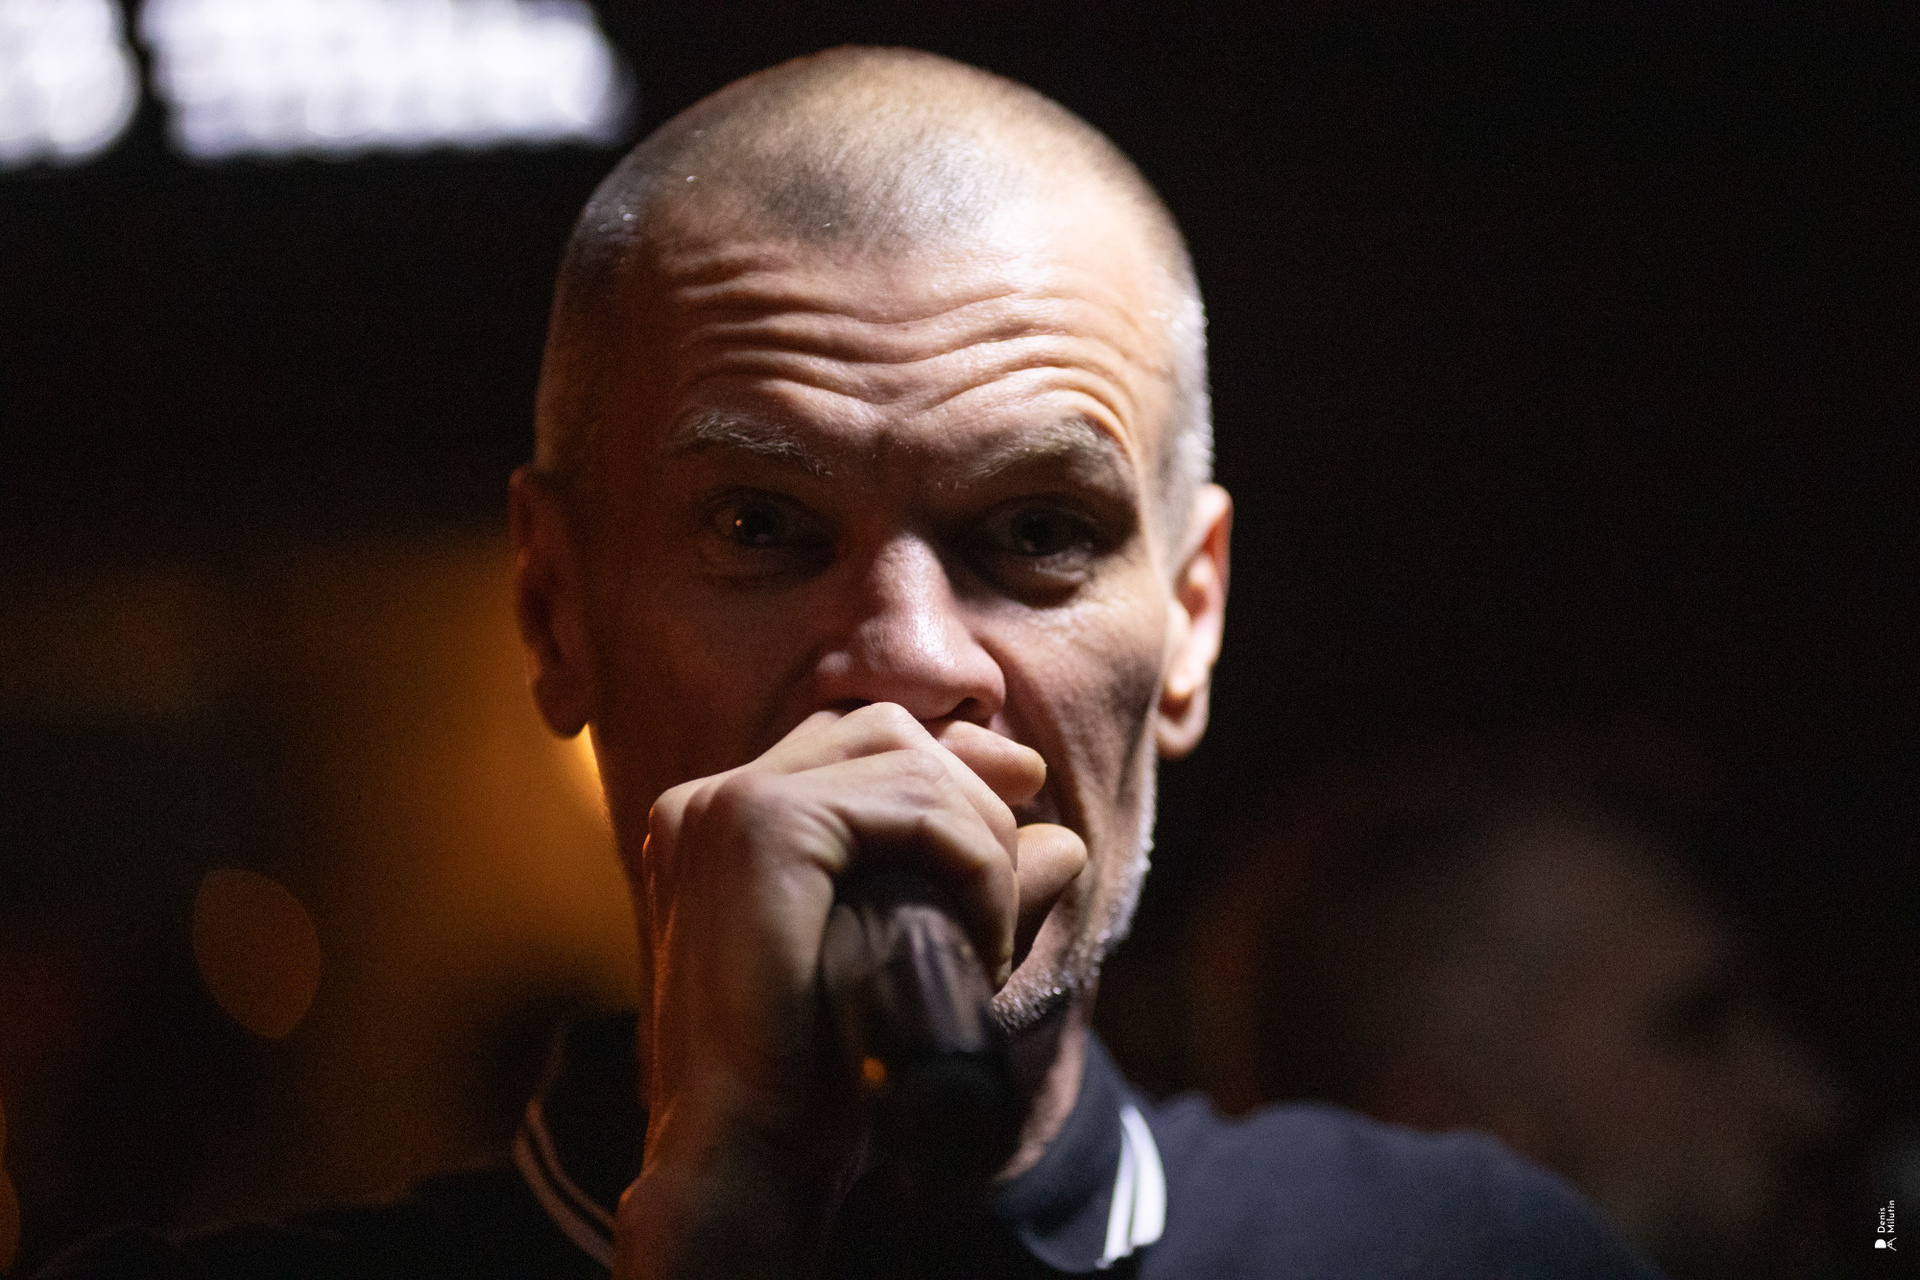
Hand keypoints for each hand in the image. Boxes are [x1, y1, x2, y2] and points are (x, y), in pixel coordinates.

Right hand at [614, 703, 1086, 1279]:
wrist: (746, 1153)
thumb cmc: (813, 1073)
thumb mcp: (905, 956)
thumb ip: (974, 888)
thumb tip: (1065, 842)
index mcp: (718, 821)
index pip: (851, 737)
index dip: (947, 753)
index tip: (1023, 787)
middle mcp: (709, 798)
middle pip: (882, 728)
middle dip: (975, 778)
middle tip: (1030, 848)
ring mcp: (725, 803)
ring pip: (907, 757)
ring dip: (982, 839)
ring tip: (992, 935)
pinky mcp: (758, 824)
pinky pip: (914, 803)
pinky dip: (975, 863)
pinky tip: (981, 942)